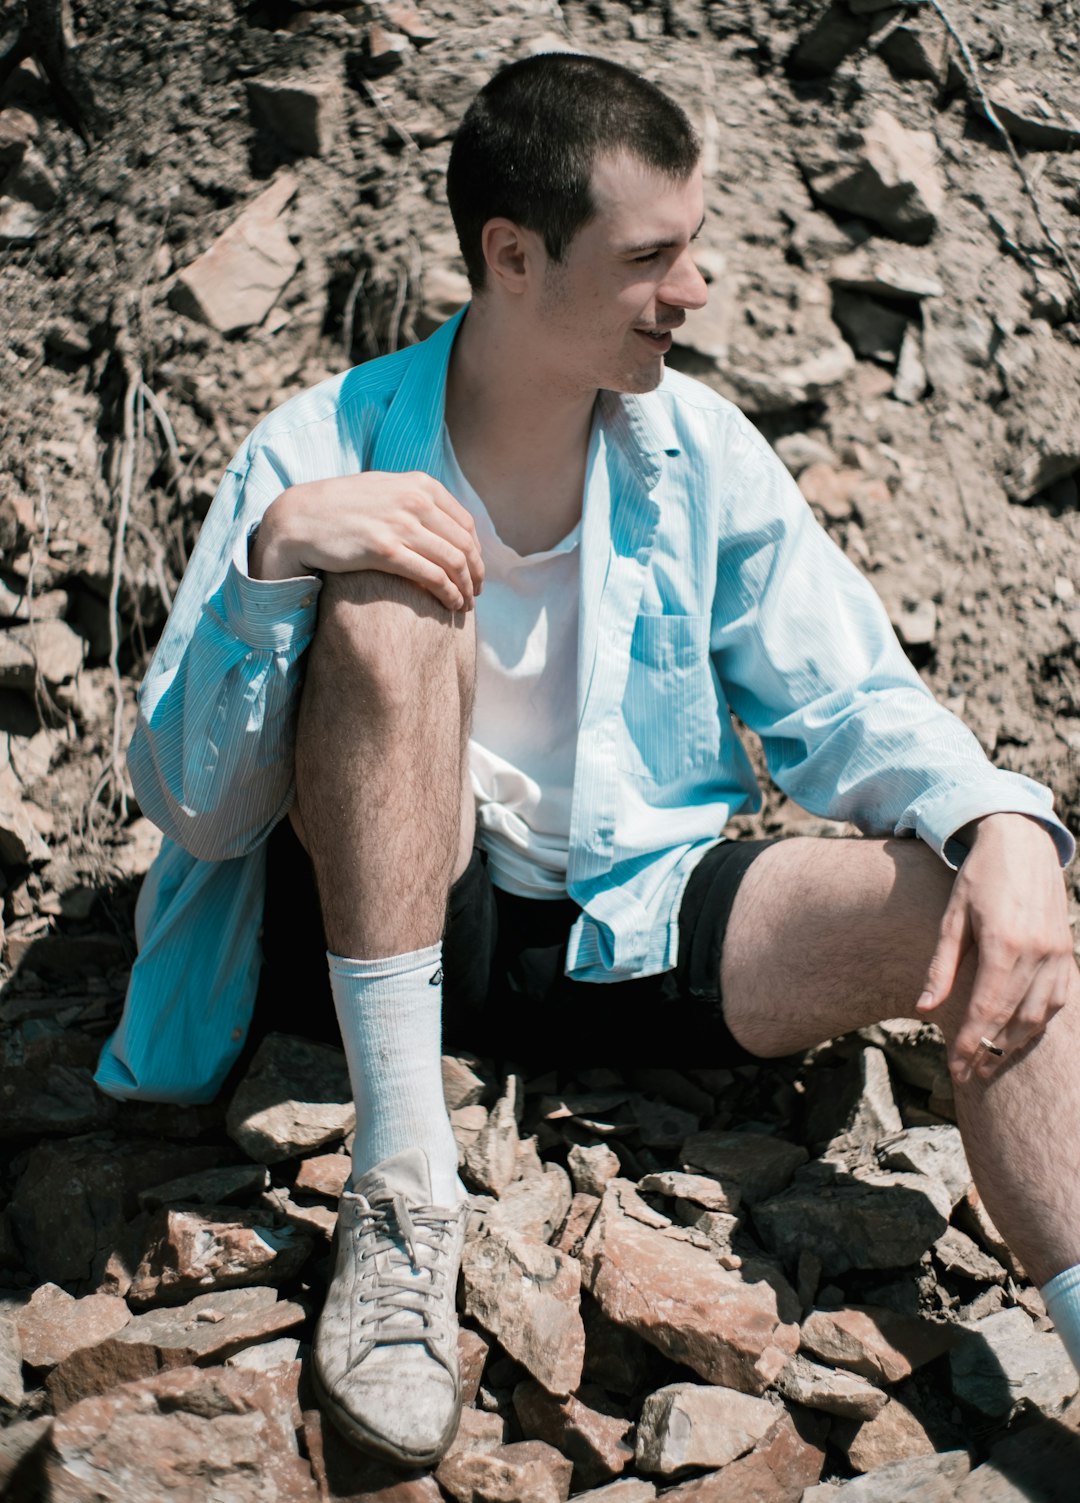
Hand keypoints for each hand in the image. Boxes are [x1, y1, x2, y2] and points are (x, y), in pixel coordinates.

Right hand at [250, 471, 483, 611]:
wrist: (300, 518)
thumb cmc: (342, 507)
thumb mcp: (384, 489)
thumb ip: (414, 498)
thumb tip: (443, 518)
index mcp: (420, 484)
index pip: (466, 523)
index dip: (477, 552)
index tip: (475, 571)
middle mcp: (415, 501)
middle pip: (464, 544)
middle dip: (476, 573)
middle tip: (476, 593)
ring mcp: (400, 524)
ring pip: (454, 562)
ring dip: (465, 588)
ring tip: (465, 604)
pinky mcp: (385, 550)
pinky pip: (432, 577)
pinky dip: (449, 594)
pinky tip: (451, 605)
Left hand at [916, 813, 1074, 1083]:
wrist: (1022, 842)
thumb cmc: (979, 876)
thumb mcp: (952, 917)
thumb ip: (942, 965)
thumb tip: (924, 1008)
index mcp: (1004, 944)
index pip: (985, 1010)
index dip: (970, 1044)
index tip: (956, 1068)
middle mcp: (1037, 953)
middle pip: (1013, 1020)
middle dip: (990, 1051)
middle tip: (968, 1073)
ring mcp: (1058, 953)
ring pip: (1040, 1016)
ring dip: (1015, 1043)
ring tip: (990, 1059)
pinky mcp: (1067, 950)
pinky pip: (1059, 999)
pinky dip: (1040, 1021)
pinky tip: (1021, 1032)